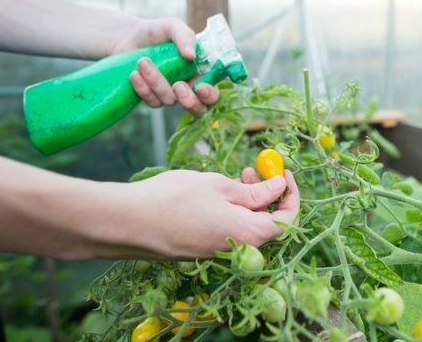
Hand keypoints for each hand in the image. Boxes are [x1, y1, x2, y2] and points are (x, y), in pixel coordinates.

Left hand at [112, 17, 218, 115]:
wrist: (128, 37)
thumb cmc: (156, 32)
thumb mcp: (172, 27)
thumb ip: (185, 37)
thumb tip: (191, 56)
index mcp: (199, 72)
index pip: (212, 92)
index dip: (209, 94)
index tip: (200, 87)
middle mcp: (188, 86)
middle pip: (198, 108)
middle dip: (190, 101)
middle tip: (178, 86)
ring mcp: (170, 94)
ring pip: (169, 100)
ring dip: (156, 82)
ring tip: (142, 61)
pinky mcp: (152, 98)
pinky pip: (152, 101)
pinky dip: (143, 88)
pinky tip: (134, 74)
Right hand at [118, 168, 299, 258]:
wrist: (130, 222)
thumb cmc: (176, 199)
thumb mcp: (221, 186)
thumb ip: (255, 191)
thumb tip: (279, 187)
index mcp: (250, 235)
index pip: (287, 220)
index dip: (291, 195)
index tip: (283, 172)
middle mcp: (238, 249)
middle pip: (268, 224)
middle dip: (268, 194)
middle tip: (253, 169)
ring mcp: (219, 252)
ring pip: (247, 225)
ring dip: (249, 201)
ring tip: (236, 175)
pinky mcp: (203, 250)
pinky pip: (229, 230)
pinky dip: (232, 211)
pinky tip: (218, 192)